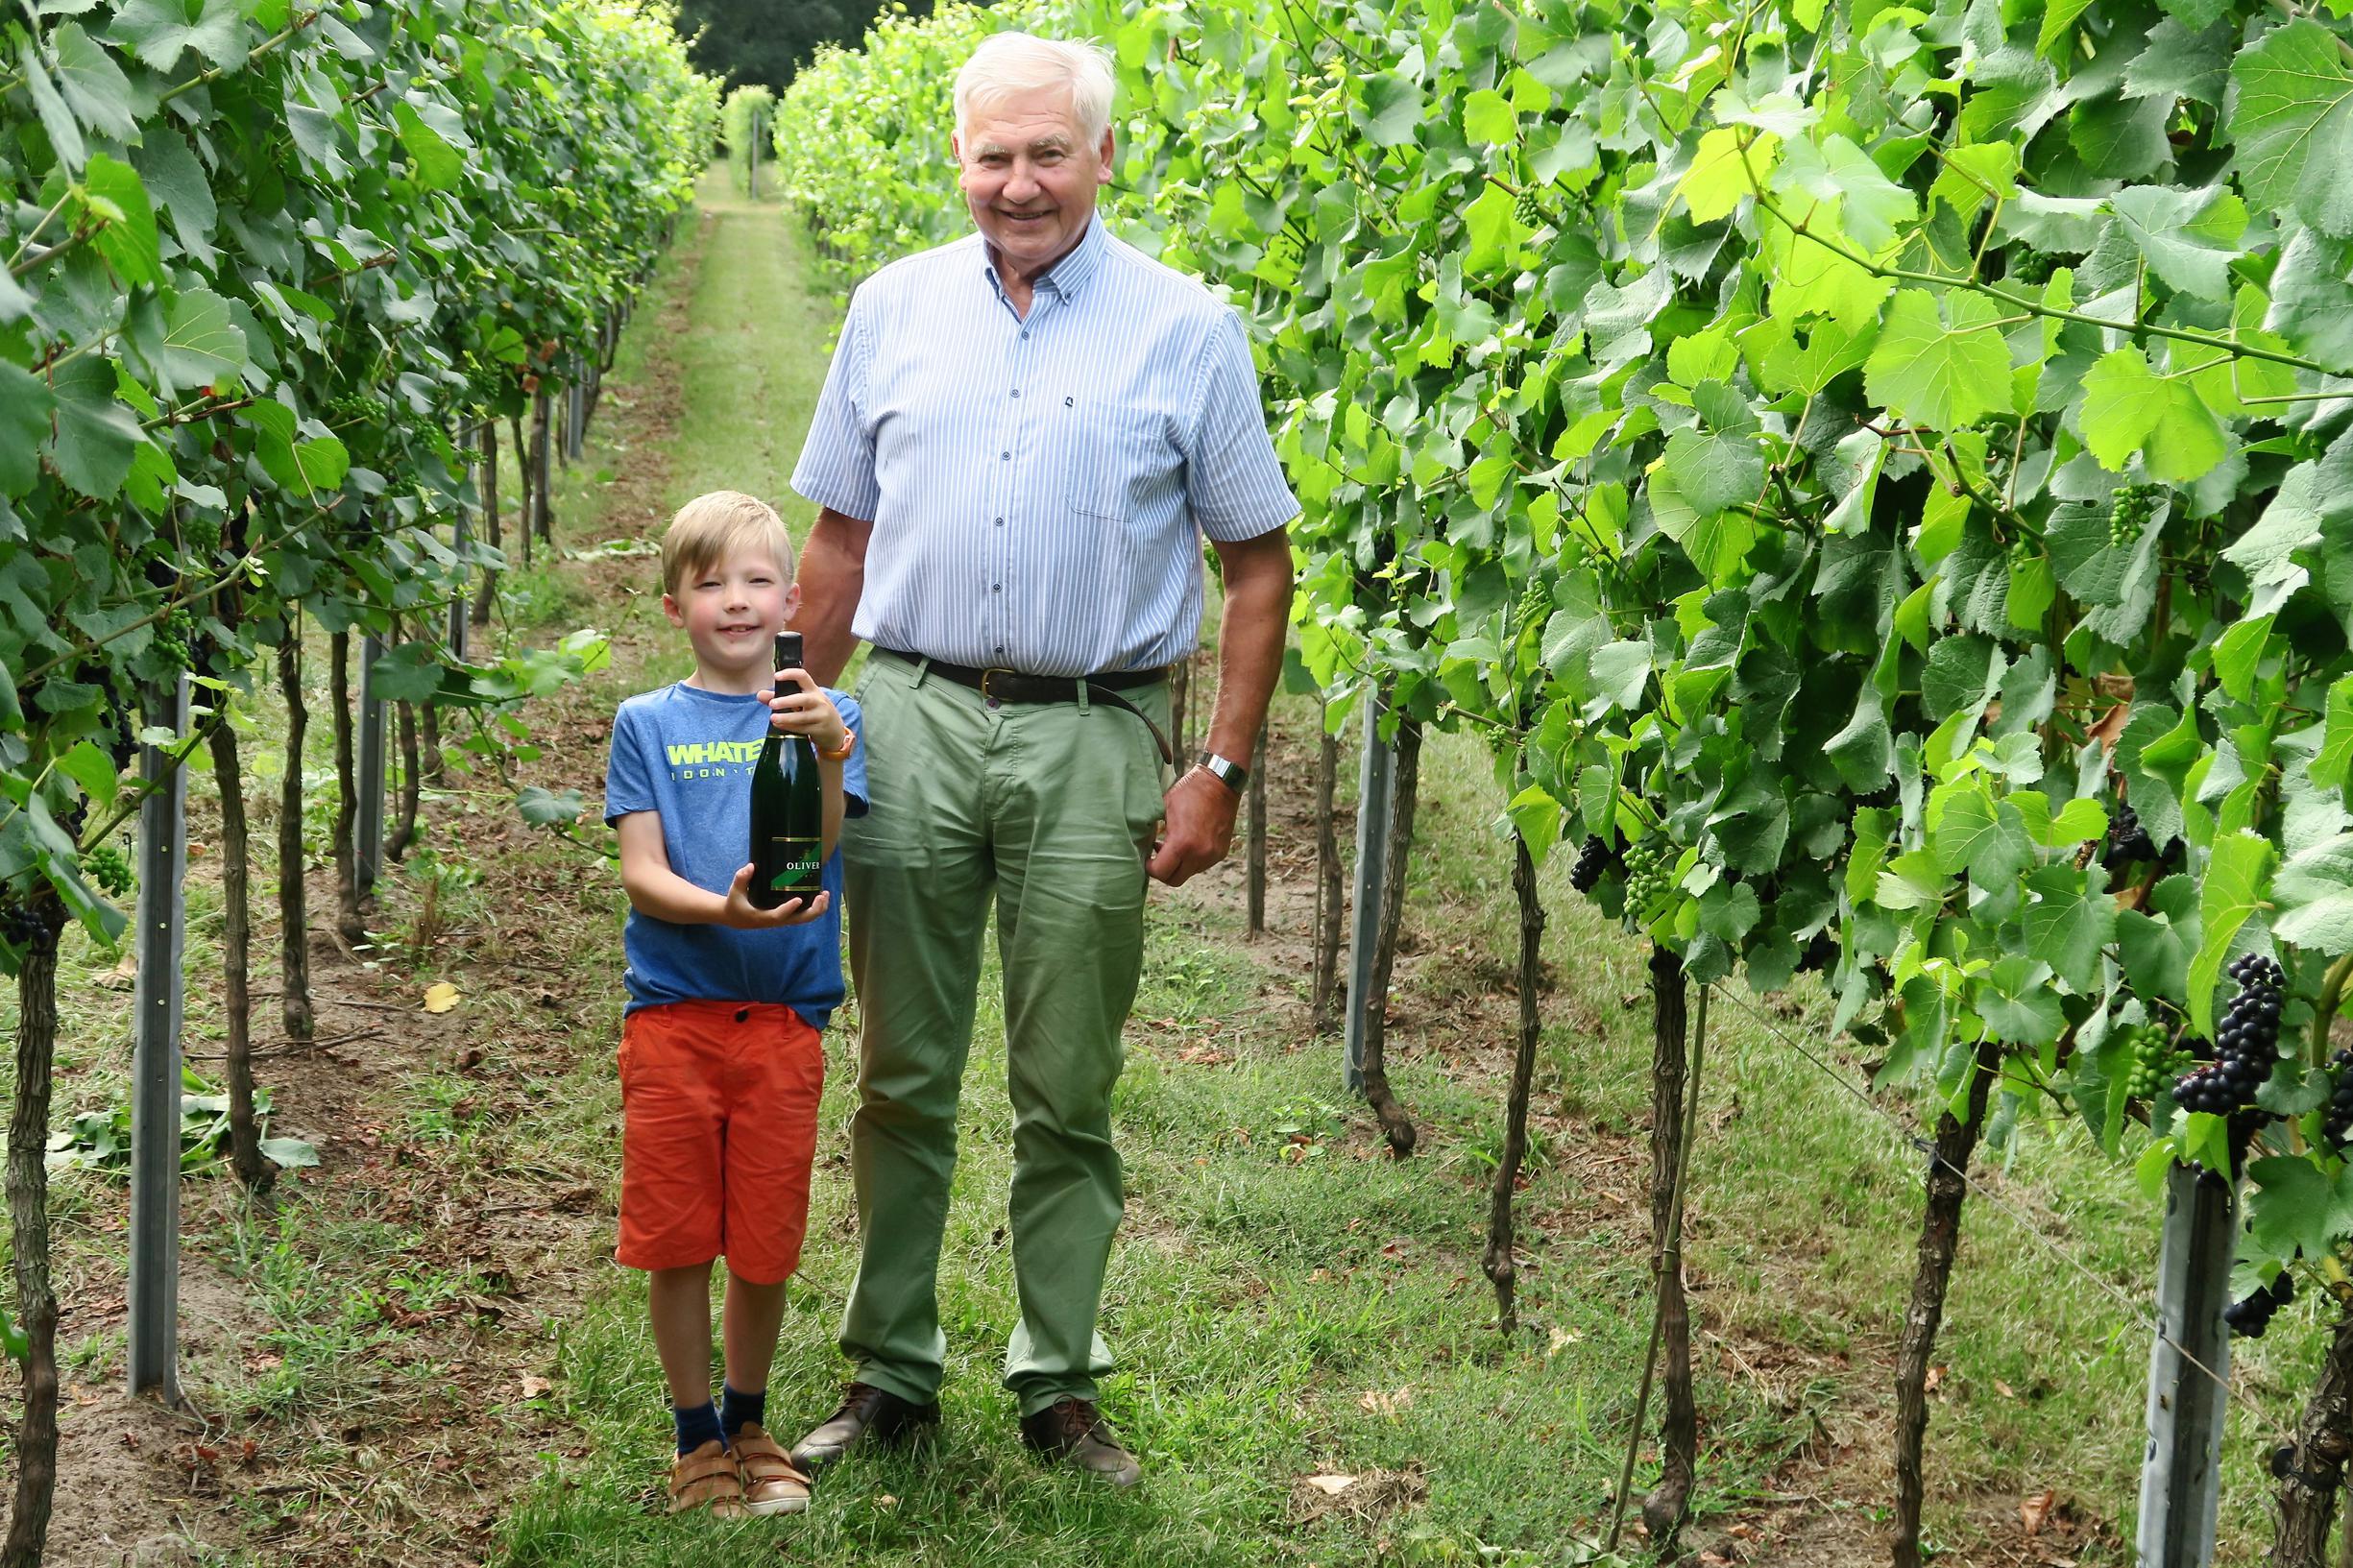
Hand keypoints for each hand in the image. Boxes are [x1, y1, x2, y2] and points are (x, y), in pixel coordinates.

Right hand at [720, 864, 831, 927]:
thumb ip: (741, 878)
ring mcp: (782, 920)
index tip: (799, 899)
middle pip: (799, 920)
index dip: (789, 909)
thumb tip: (751, 866)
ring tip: (825, 894)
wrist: (735, 918)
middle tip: (822, 894)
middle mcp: (776, 921)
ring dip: (818, 909)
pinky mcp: (786, 917)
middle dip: (813, 909)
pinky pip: (803, 916)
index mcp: (763, 917)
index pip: (778, 916)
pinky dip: (814, 908)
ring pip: (804, 919)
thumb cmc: (735, 903)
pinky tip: (820, 896)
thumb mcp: (735, 890)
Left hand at [763, 668, 850, 752]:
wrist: (835, 731)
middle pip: (803, 699)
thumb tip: (760, 695)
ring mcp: (821, 716)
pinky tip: (780, 726)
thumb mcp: (802, 702)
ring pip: (803, 716)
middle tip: (772, 703)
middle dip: (787, 701)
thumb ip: (780, 697)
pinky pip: (803, 728)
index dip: (790, 674)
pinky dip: (790, 727)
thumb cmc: (814, 711)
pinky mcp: (819, 729)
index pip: (803, 676)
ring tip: (773, 718)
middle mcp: (819, 701)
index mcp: (813, 690)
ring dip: (787, 717)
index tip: (776, 676)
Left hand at [1147, 768, 1240, 886]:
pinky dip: (1192, 859)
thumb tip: (1141, 843)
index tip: (1147, 858)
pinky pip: (1201, 865)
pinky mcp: (1221, 853)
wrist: (1220, 783)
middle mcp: (1199, 854)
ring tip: (1173, 846)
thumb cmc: (1190, 791)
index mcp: (1182, 843)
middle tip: (1157, 857)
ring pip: (1188, 873)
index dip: (1150, 868)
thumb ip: (1154, 829)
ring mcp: (1212, 855)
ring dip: (1179, 865)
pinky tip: (1188, 843)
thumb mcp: (1164, 807)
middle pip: (1175, 880)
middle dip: (1163, 872)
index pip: (1161, 872)